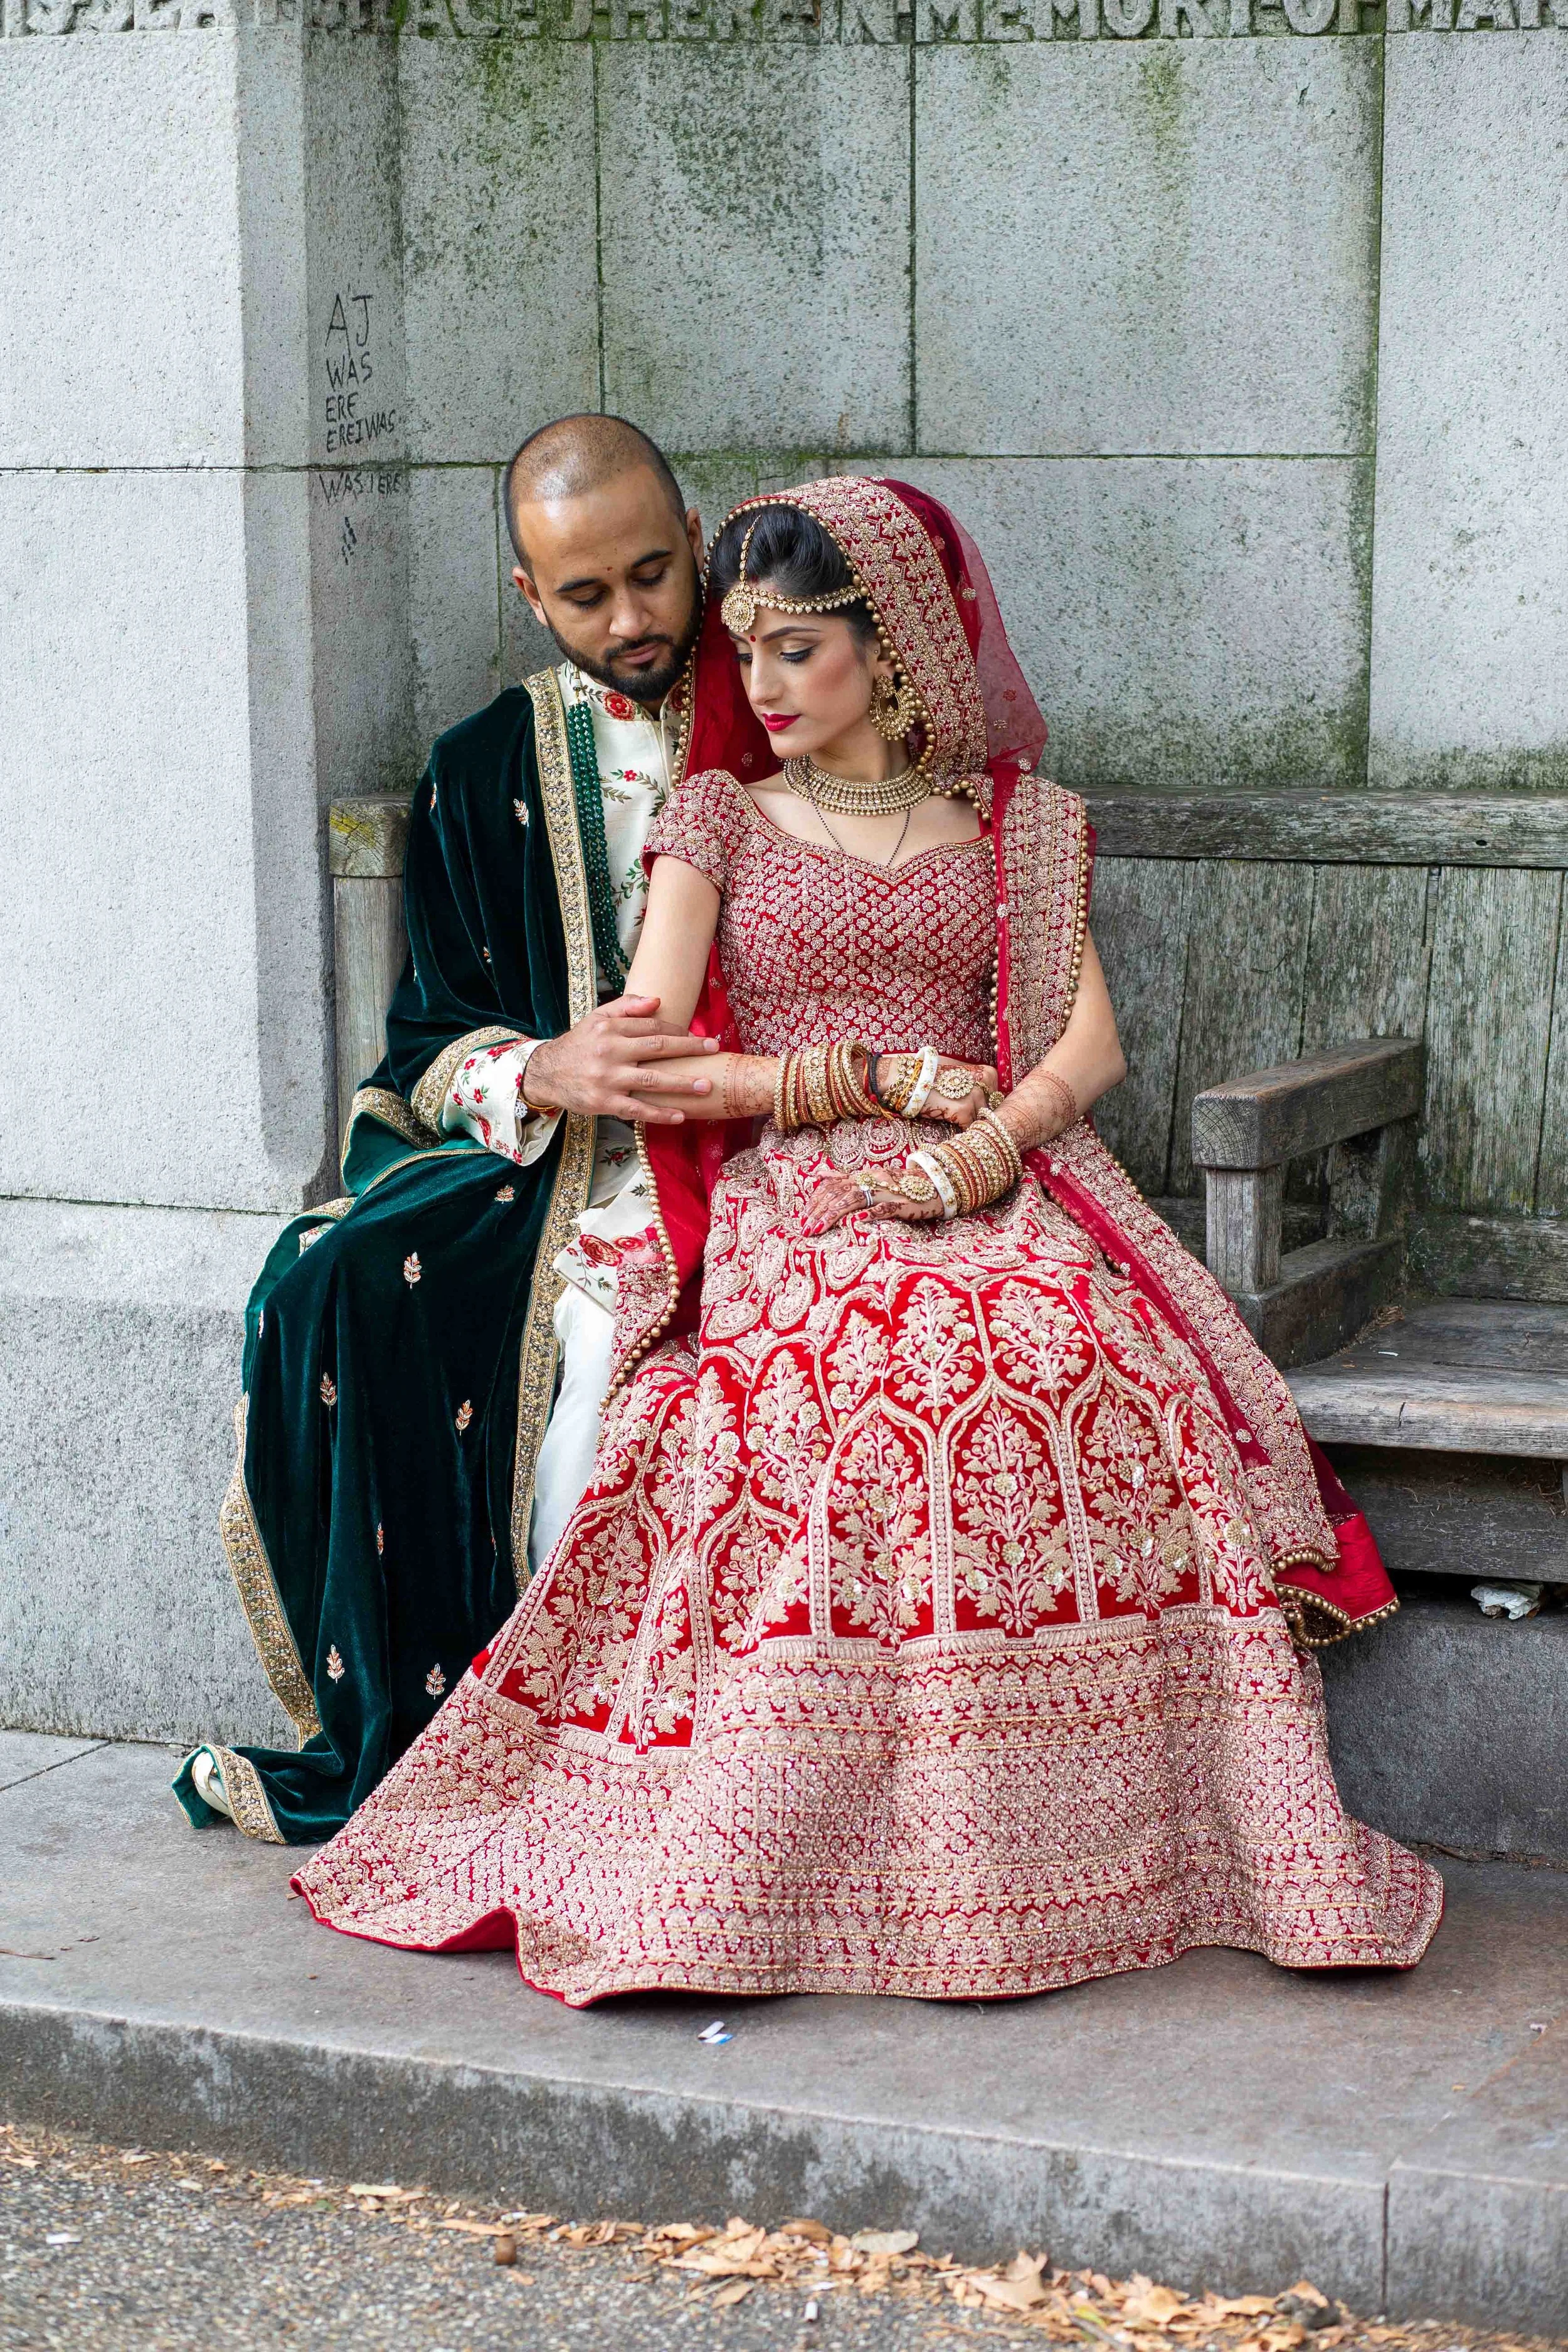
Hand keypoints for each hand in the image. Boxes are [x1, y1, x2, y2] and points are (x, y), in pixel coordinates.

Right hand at [521, 995, 719, 1124]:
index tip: (698, 1036)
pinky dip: (660, 1114)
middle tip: (714, 1049)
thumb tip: (658, 1000)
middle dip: (689, 1049)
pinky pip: (637, 1110)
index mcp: (610, 1029)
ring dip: (682, 1084)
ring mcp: (607, 1079)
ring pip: (652, 1081)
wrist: (546, 1074)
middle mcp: (610, 1051)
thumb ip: (626, 1008)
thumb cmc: (578, 1045)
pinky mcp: (604, 1102)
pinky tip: (680, 1115)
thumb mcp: (596, 1019)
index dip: (678, 1031)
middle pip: (657, 1048)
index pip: (652, 1027)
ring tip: (707, 1085)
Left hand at [801, 1168, 943, 1235]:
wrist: (934, 1184)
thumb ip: (844, 1178)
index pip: (831, 1186)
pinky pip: (885, 1207)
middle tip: (806, 1229)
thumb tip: (818, 1174)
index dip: (815, 1201)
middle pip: (838, 1193)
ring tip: (819, 1228)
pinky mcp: (902, 1204)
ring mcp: (886, 1192)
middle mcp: (871, 1181)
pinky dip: (871, 1213)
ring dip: (834, 1214)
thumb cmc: (899, 1186)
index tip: (803, 1218)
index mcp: (862, 1176)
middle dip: (819, 1211)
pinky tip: (857, 1220)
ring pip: (855, 1199)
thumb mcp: (870, 1179)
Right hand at [874, 1054, 998, 1128]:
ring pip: (980, 1121)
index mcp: (988, 1074)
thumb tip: (988, 1107)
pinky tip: (953, 1129)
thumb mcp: (962, 1077)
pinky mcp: (964, 1111)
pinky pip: (969, 1128)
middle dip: (980, 1119)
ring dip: (970, 1126)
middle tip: (969, 1125)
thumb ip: (978, 1089)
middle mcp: (986, 1084)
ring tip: (959, 1128)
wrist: (912, 1080)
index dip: (985, 1108)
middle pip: (990, 1111)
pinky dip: (962, 1131)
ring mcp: (976, 1098)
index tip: (978, 1115)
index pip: (996, 1099)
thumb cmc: (935, 1079)